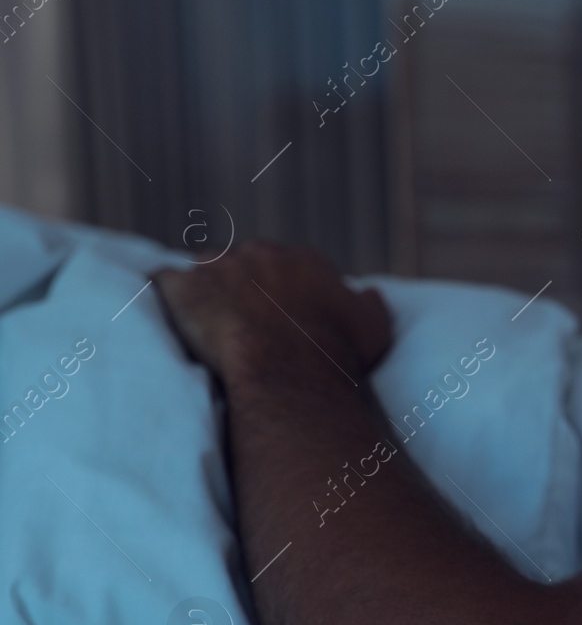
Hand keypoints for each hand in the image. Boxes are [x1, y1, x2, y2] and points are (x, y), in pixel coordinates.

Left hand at [154, 241, 392, 383]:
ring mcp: (219, 266)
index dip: (284, 289)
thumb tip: (367, 292)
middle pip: (246, 262)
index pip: (289, 264)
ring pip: (205, 269)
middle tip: (244, 321)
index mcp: (305, 260)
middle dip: (243, 286)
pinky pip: (164, 282)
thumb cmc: (336, 353)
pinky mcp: (184, 286)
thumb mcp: (374, 327)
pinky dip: (166, 296)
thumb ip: (370, 304)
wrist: (292, 371)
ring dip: (206, 290)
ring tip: (207, 321)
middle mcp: (262, 253)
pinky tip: (169, 314)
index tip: (282, 314)